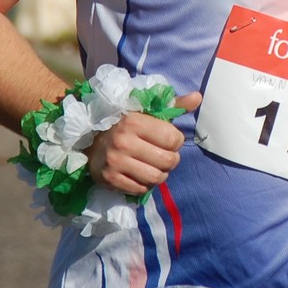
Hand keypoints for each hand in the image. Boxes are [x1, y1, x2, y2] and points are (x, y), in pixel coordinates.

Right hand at [87, 92, 201, 196]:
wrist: (90, 140)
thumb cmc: (125, 124)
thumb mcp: (146, 110)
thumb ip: (173, 104)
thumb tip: (198, 97)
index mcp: (134, 121)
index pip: (173, 139)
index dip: (176, 141)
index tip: (168, 140)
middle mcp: (123, 142)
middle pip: (167, 161)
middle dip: (171, 160)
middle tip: (164, 156)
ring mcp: (115, 162)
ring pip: (156, 178)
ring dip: (160, 175)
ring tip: (154, 167)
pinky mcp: (110, 179)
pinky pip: (141, 189)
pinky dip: (145, 185)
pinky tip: (140, 174)